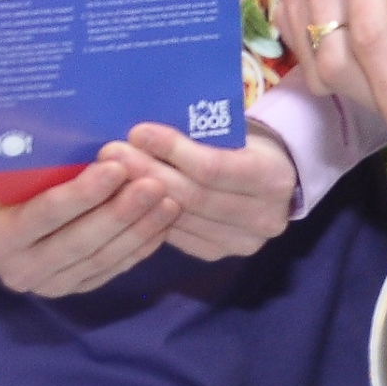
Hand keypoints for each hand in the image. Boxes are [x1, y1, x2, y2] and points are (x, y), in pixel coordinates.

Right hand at [0, 159, 177, 295]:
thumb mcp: (3, 172)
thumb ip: (33, 161)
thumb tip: (82, 127)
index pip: (44, 214)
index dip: (82, 194)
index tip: (116, 168)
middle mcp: (21, 269)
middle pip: (79, 242)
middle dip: (120, 213)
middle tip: (155, 184)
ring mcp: (50, 284)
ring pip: (102, 258)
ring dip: (139, 229)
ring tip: (170, 201)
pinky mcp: (77, 287)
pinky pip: (114, 269)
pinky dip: (141, 247)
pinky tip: (164, 224)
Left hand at [105, 124, 299, 261]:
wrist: (276, 178)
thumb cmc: (248, 144)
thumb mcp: (236, 130)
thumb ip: (199, 135)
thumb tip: (141, 134)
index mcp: (273, 178)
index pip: (213, 168)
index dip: (173, 151)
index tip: (138, 133)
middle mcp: (264, 217)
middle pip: (193, 197)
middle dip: (148, 172)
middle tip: (111, 153)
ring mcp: (242, 242)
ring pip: (180, 218)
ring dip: (139, 196)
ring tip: (110, 174)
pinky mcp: (219, 254)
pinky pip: (175, 235)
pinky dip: (148, 215)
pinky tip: (125, 198)